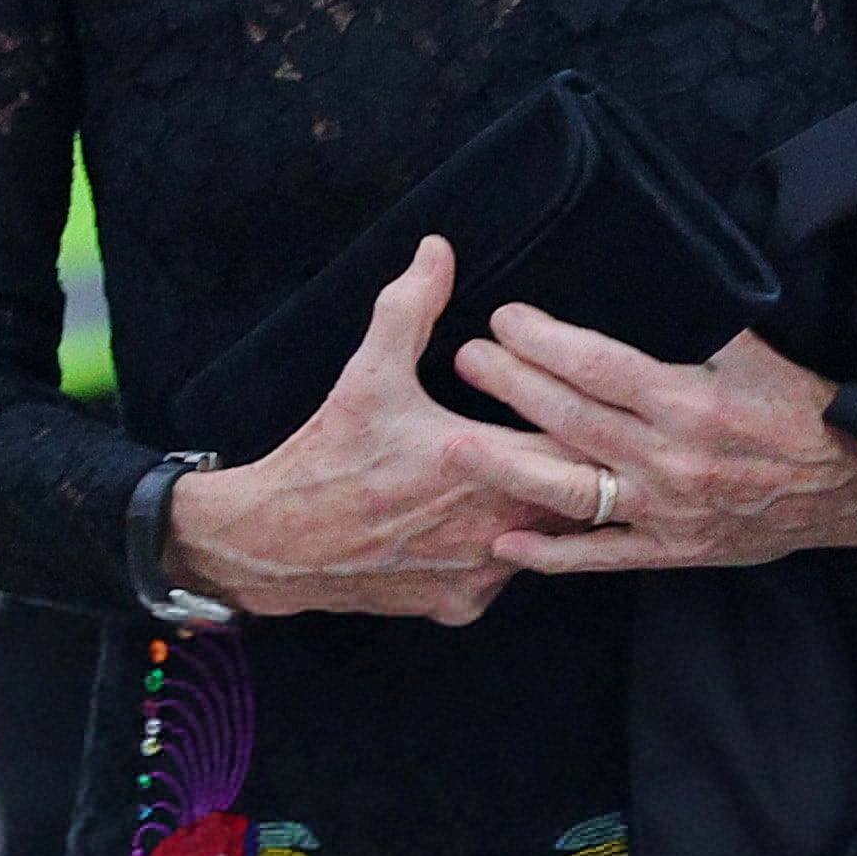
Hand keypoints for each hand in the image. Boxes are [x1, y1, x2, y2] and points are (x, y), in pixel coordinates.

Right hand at [157, 238, 597, 625]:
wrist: (268, 544)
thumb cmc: (325, 455)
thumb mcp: (367, 374)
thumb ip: (410, 308)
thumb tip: (437, 249)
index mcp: (484, 464)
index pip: (580, 441)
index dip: (587, 419)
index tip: (588, 401)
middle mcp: (493, 527)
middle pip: (579, 495)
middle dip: (580, 466)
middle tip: (577, 437)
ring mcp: (481, 573)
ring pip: (547, 540)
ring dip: (546, 509)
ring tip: (537, 474)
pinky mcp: (462, 605)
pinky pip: (506, 574)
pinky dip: (504, 550)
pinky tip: (487, 522)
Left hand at [456, 309, 856, 575]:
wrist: (855, 487)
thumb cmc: (805, 412)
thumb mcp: (759, 355)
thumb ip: (703, 326)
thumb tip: (659, 277)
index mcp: (691, 400)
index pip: (598, 363)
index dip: (543, 340)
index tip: (505, 318)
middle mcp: (670, 456)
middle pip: (570, 417)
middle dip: (510, 385)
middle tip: (464, 360)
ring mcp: (666, 508)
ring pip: (569, 489)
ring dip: (506, 467)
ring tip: (454, 444)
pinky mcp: (671, 549)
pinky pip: (599, 557)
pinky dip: (550, 555)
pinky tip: (503, 546)